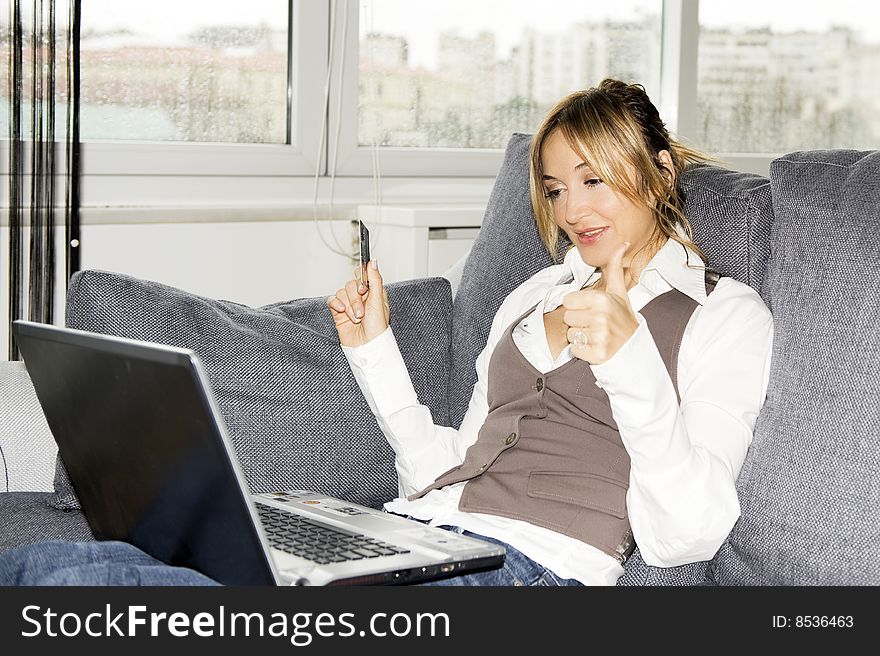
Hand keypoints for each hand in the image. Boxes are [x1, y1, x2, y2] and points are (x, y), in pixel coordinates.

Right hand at [326, 260, 389, 347]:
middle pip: (351, 284)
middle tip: (361, 312)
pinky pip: (332, 300)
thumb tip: (373, 261)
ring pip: (342, 292)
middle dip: (355, 300)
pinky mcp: (338, 312)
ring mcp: (349, 304)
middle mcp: (361, 297)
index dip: (361, 279)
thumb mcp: (378, 301)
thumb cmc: (377, 328)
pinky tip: (342, 312)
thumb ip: (375, 279)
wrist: (366, 346)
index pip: (363, 275)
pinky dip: (336, 305)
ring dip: (349, 306)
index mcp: (374, 292)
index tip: (363, 289)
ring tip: (356, 319)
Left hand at [563, 242, 638, 364]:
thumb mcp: (619, 292)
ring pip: (570, 334)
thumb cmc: (622, 318)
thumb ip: (614, 268)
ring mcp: (599, 336)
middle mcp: (600, 317)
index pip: (568, 301)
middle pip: (567, 317)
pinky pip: (574, 350)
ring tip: (596, 335)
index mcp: (602, 299)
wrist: (634, 348)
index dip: (578, 306)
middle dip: (578, 321)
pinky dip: (582, 351)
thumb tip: (621, 244)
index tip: (592, 310)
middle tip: (595, 324)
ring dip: (580, 336)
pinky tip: (596, 347)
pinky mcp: (597, 354)